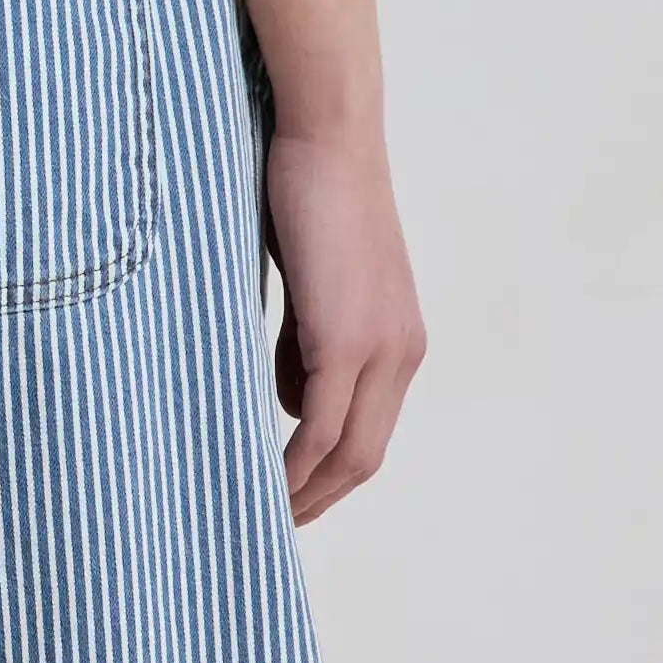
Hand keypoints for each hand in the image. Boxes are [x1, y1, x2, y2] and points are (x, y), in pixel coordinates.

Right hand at [264, 119, 423, 520]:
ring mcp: (380, 349)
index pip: (370, 434)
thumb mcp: (311, 288)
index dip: (331, 477)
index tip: (288, 500)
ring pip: (348, 452)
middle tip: (269, 525)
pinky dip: (293, 462)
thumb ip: (304, 347)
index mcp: (398, 342)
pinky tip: (261, 477)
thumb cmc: (308, 197)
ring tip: (259, 512)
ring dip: (304, 490)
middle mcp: (402, 353)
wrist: (327, 138)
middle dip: (318, 499)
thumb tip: (287, 404)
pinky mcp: (346, 340)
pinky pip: (320, 426)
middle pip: (365, 458)